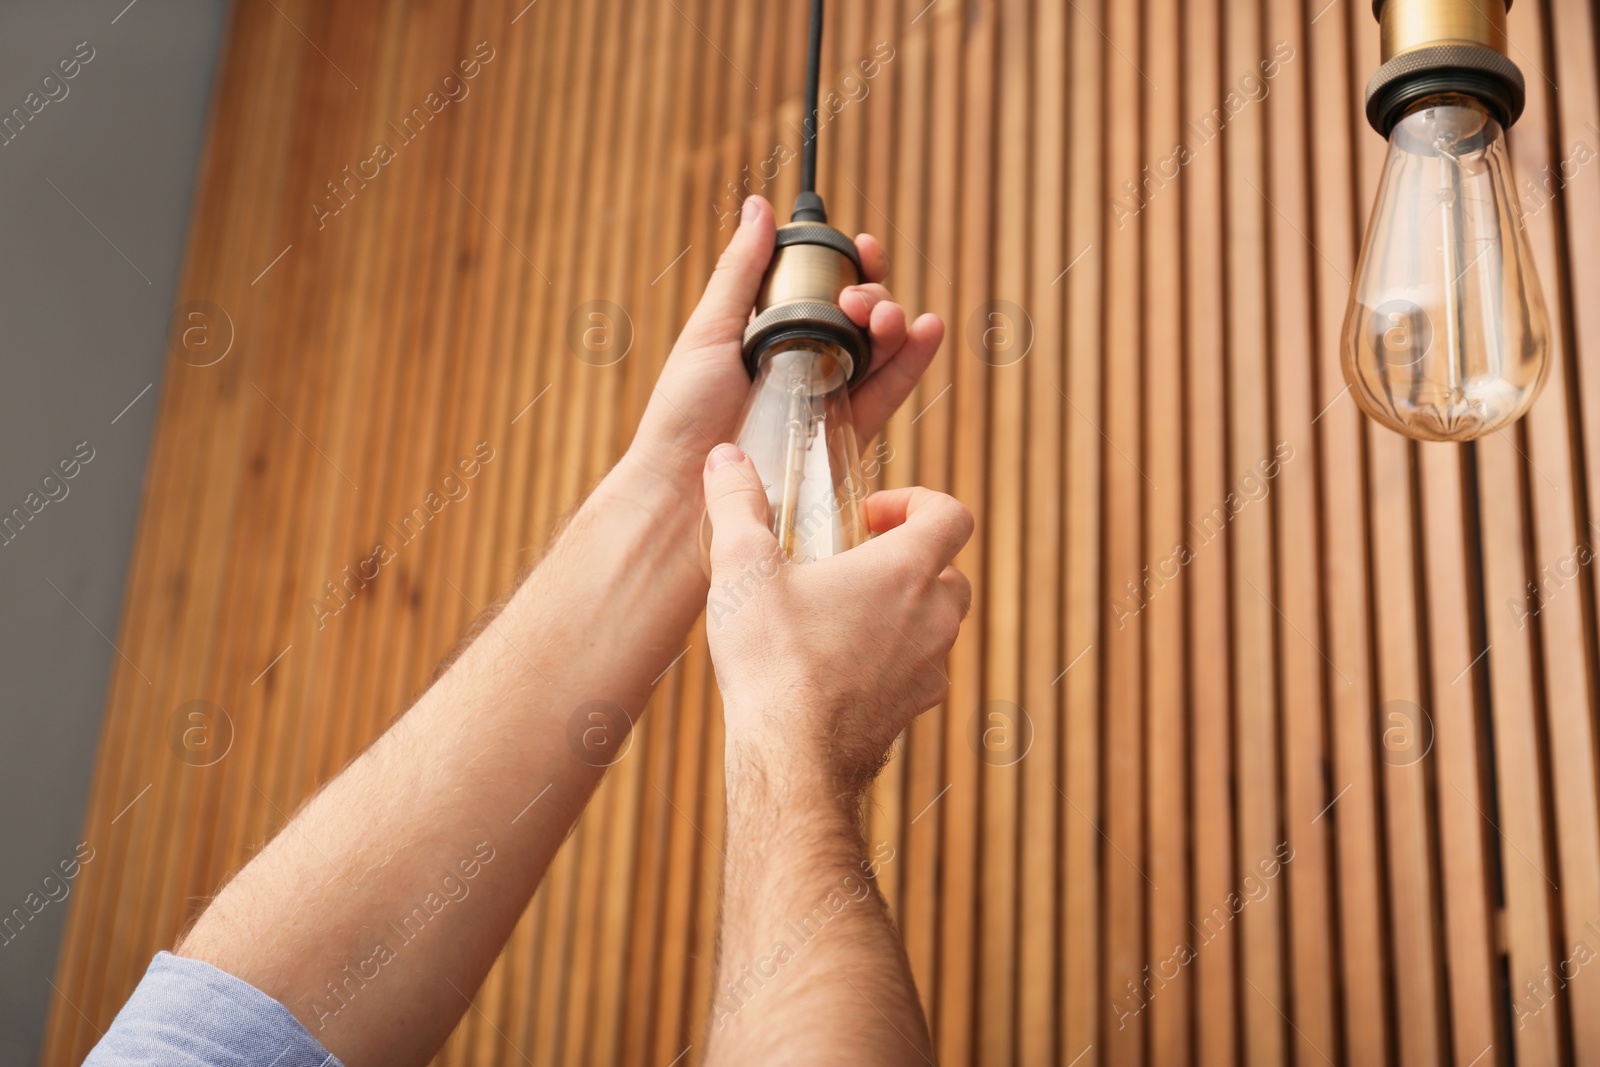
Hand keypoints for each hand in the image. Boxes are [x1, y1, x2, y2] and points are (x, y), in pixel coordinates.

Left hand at [624, 195, 943, 507]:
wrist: (688, 494)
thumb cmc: (684, 416)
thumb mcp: (709, 331)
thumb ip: (741, 272)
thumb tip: (758, 207)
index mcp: (772, 332)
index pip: (823, 287)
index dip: (849, 263)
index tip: (861, 247)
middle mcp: (805, 361)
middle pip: (859, 314)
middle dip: (872, 293)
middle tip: (856, 302)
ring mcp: (828, 397)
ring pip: (879, 348)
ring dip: (894, 320)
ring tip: (885, 318)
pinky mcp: (845, 435)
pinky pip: (888, 392)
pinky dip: (915, 359)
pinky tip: (928, 330)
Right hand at [700, 443, 972, 798]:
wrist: (790, 759)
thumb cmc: (774, 661)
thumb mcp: (744, 567)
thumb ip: (737, 503)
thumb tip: (724, 457)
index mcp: (907, 571)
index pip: (951, 514)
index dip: (918, 502)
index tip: (870, 514)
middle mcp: (933, 618)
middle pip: (949, 571)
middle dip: (909, 559)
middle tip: (855, 562)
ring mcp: (929, 669)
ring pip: (937, 625)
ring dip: (902, 611)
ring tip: (842, 613)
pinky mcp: (912, 710)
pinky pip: (918, 671)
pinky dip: (892, 659)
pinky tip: (839, 665)